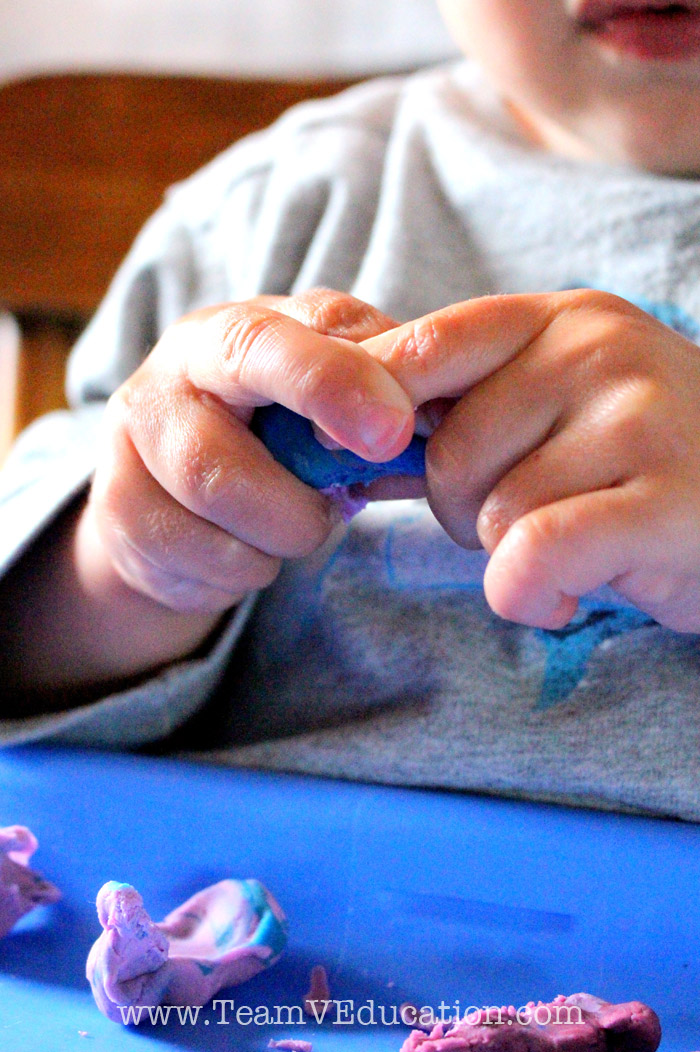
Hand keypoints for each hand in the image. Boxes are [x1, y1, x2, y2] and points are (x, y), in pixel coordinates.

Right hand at [83, 289, 413, 612]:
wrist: (181, 493)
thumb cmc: (277, 433)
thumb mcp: (332, 400)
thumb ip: (386, 399)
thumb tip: (452, 422)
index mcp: (232, 331)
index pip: (272, 344)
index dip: (332, 386)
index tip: (391, 433)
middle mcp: (170, 376)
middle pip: (216, 442)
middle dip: (294, 492)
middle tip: (341, 505)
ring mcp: (132, 445)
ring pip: (213, 506)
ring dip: (280, 533)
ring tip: (298, 522)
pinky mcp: (118, 511)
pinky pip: (200, 560)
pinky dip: (248, 568)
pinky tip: (253, 548)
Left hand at [361, 289, 699, 632]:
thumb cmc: (642, 466)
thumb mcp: (554, 410)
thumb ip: (458, 410)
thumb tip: (333, 428)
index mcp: (560, 320)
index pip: (425, 345)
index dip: (364, 403)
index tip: (340, 452)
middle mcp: (599, 350)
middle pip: (447, 449)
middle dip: (462, 509)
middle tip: (526, 521)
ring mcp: (640, 419)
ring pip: (489, 511)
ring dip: (508, 556)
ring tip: (570, 548)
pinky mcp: (667, 501)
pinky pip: (535, 552)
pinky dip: (530, 592)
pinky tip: (567, 590)